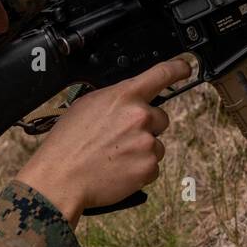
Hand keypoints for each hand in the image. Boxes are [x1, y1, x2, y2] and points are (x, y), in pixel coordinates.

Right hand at [14, 58, 190, 226]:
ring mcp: (147, 142)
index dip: (178, 68)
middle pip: (161, 118)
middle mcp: (139, 116)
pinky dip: (139, 170)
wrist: (61, 178)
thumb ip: (114, 99)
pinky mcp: (148, 167)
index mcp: (124, 96)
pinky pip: (152, 166)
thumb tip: (127, 100)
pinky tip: (118, 170)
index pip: (161, 74)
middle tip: (121, 139)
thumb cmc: (67, 143)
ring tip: (114, 157)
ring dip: (142, 150)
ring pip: (156, 144)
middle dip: (146, 127)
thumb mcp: (86, 105)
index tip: (185, 68)